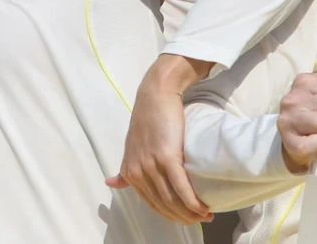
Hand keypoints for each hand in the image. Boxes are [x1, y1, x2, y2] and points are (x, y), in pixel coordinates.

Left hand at [108, 56, 211, 224]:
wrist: (155, 96)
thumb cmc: (147, 121)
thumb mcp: (132, 148)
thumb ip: (124, 169)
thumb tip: (110, 183)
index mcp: (129, 171)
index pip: (151, 204)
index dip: (170, 215)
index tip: (186, 219)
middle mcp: (137, 171)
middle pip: (162, 205)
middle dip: (183, 217)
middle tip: (201, 220)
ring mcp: (150, 164)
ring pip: (172, 199)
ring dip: (190, 212)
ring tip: (206, 216)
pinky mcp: (166, 157)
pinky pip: (180, 187)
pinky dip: (193, 202)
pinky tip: (203, 208)